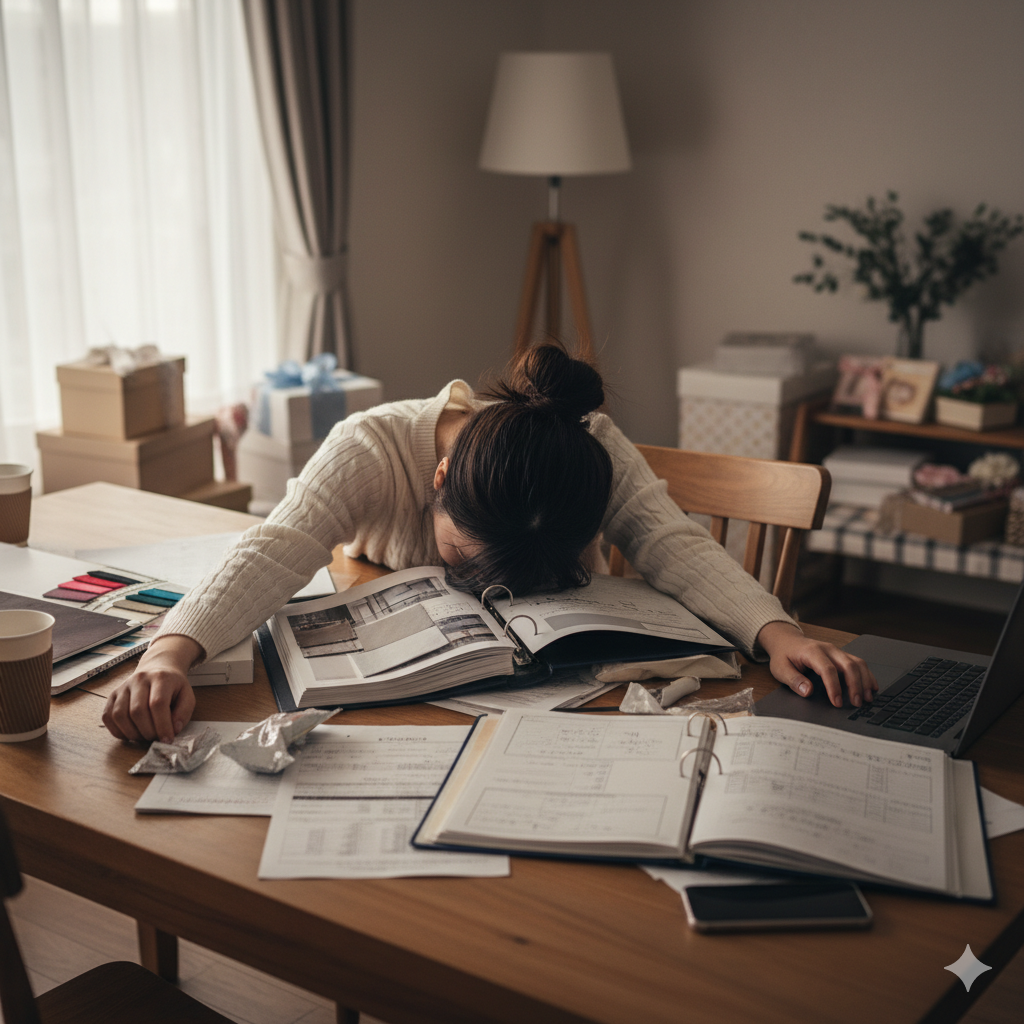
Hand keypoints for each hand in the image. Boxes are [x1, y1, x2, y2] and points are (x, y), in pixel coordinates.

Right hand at [102, 635, 203, 743]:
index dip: (162, 726)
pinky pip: (108, 717)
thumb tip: (173, 730)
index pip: (157, 704)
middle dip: (147, 732)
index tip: (167, 740)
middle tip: (156, 739)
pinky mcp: (112, 695)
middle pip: (137, 711)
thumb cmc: (173, 686)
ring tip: (144, 737)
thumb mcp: (187, 696)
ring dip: (132, 733)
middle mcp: (139, 679)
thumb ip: (183, 713)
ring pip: (119, 715)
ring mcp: (123, 687)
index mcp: (160, 678)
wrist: (157, 668)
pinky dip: (118, 731)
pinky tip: (131, 733)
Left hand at [757, 621, 877, 708]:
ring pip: (857, 663)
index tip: (838, 702)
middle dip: (855, 685)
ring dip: (865, 680)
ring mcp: (837, 651)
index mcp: (812, 652)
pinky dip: (867, 675)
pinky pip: (859, 662)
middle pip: (848, 665)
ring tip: (867, 698)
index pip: (828, 669)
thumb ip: (793, 680)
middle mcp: (828, 649)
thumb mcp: (780, 669)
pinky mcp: (841, 655)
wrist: (786, 641)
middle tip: (856, 703)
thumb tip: (808, 691)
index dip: (834, 687)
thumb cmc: (784, 655)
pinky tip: (872, 687)